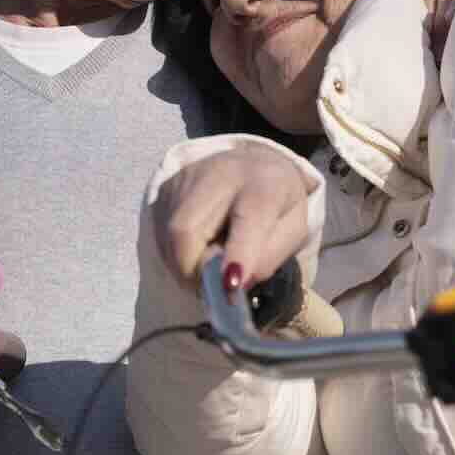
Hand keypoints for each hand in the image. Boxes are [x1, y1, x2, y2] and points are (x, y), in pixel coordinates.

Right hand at [153, 142, 316, 288]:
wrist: (256, 164)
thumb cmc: (277, 204)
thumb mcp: (294, 231)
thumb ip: (270, 257)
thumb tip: (234, 284)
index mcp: (264, 186)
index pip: (248, 218)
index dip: (237, 255)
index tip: (230, 287)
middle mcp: (221, 174)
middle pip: (187, 230)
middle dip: (194, 272)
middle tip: (213, 289)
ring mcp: (187, 177)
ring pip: (169, 236)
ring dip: (184, 265)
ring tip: (210, 263)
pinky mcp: (167, 185)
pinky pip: (161, 232)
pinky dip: (176, 253)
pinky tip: (198, 247)